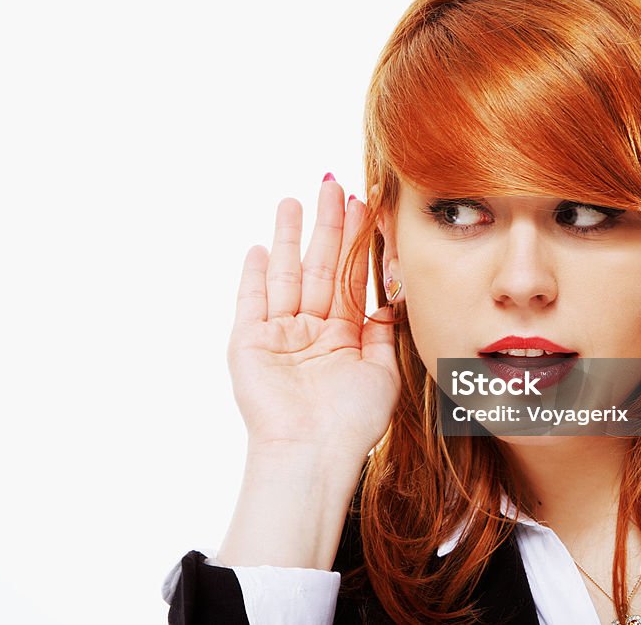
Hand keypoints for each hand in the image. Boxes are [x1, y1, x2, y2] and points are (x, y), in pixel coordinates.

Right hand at [227, 176, 400, 461]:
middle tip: (332, 187)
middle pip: (318, 267)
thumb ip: (384, 332)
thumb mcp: (383, 371)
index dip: (357, 243)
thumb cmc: (352, 421)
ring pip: (285, 274)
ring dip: (288, 238)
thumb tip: (391, 298)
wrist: (313, 452)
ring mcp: (278, 335)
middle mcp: (311, 331)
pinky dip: (253, 275)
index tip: (364, 207)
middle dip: (326, 228)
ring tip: (293, 201)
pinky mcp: (249, 343)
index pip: (350, 279)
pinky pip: (251, 301)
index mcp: (343, 337)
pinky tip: (259, 247)